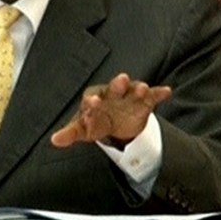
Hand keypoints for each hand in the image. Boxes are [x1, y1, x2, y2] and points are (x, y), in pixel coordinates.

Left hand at [51, 73, 171, 148]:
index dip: (92, 102)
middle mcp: (111, 94)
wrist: (115, 121)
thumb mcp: (82, 129)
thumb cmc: (95, 121)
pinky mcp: (143, 102)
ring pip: (133, 90)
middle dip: (117, 85)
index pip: (92, 100)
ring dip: (138, 88)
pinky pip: (152, 96)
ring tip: (143, 88)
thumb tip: (55, 140)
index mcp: (94, 99)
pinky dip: (158, 93)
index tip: (92, 101)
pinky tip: (166, 91)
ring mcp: (128, 97)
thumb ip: (70, 133)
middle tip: (121, 79)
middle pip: (113, 89)